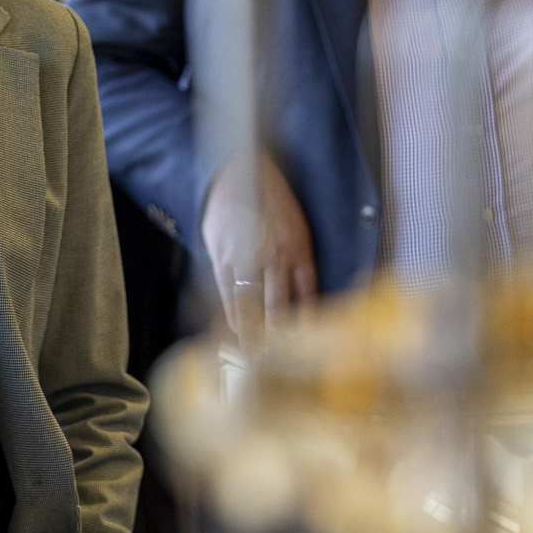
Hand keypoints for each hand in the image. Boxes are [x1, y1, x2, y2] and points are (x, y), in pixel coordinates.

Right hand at [200, 154, 317, 344]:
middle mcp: (277, 256)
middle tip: (278, 360)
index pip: (308, 293)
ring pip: (253, 305)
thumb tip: (300, 293)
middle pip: (280, 307)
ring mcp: (249, 258)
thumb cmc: (269, 197)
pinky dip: (233, 314)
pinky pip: (229, 294)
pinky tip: (236, 328)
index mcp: (299, 247)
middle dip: (279, 337)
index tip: (307, 341)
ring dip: (254, 333)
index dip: (307, 320)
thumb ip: (297, 258)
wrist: (238, 172)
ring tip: (255, 353)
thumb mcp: (296, 224)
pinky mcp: (224, 257)